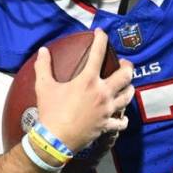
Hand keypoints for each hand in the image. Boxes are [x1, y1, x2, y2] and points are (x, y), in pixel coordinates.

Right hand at [34, 29, 133, 153]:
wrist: (55, 140)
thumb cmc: (50, 112)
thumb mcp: (44, 86)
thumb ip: (43, 66)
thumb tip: (43, 51)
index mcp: (87, 80)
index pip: (98, 53)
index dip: (101, 39)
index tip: (101, 33)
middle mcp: (102, 93)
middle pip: (125, 75)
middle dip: (128, 67)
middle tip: (125, 64)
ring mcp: (107, 110)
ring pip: (128, 96)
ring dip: (129, 89)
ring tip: (128, 86)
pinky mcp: (107, 125)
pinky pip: (121, 122)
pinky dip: (123, 119)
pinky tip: (122, 117)